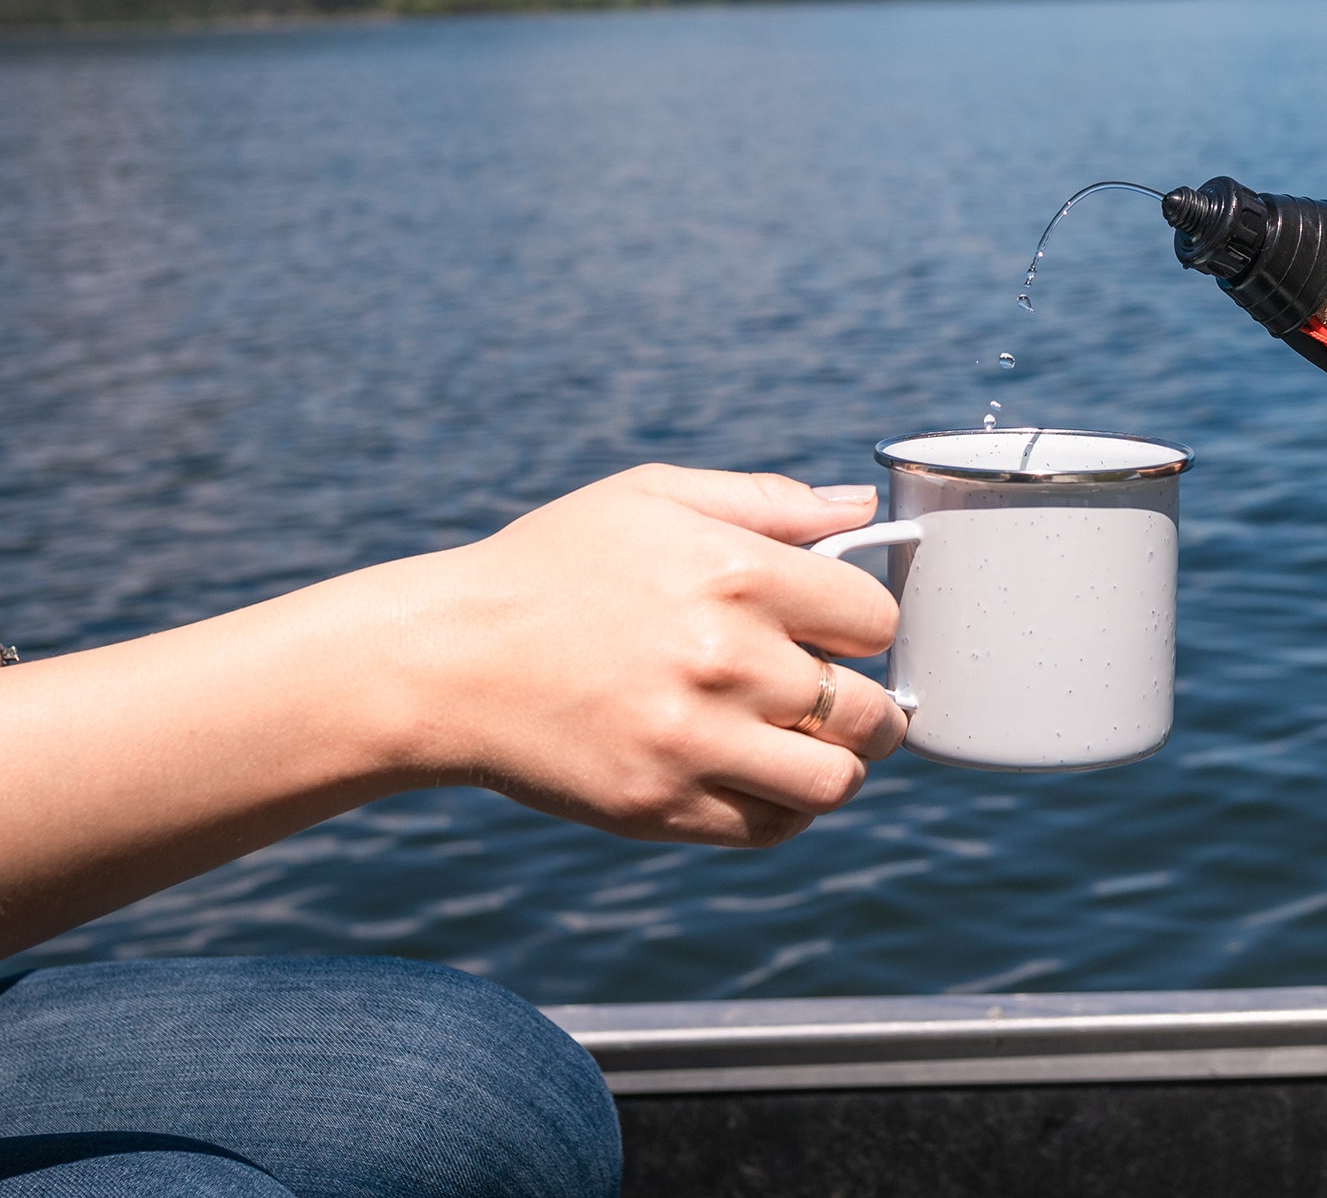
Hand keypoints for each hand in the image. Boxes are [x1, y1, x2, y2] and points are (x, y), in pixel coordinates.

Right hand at [403, 464, 908, 848]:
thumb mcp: (653, 498)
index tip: (841, 633)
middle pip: (871, 711)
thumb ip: (768, 501)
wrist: (449, 658)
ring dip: (837, 766)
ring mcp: (694, 741)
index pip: (877, 620)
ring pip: (836, 782)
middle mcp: (727, 661)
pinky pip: (772, 828)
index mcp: (737, 574)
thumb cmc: (553, 566)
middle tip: (844, 701)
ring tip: (809, 745)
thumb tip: (861, 509)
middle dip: (873, 707)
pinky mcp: (660, 806)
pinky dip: (784, 809)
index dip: (867, 628)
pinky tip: (758, 774)